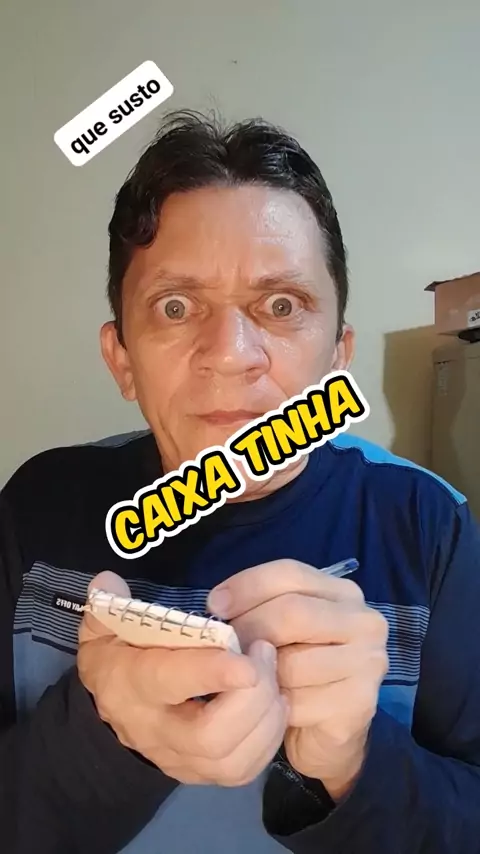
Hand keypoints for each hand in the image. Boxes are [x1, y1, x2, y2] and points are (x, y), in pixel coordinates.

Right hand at [77, 571, 287, 786]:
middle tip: (266, 653)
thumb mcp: (105, 624)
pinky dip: (269, 739)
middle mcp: (156, 730)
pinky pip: (245, 771)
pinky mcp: (202, 773)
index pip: (171, 683)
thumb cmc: (118, 653)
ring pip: (233, 761)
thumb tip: (110, 581)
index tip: (246, 660)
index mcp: (132, 685)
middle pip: (211, 737)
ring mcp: (180, 759)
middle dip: (252, 697)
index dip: (211, 673)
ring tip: (274, 675)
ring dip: (267, 718)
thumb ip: (108, 602)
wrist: (112, 706)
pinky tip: (274, 704)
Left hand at [207, 560, 388, 799]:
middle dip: (248, 628)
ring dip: (260, 676)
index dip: (247, 585)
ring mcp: (368, 662)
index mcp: (343, 593)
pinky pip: (299, 701)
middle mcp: (364, 621)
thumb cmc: (296, 672)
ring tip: (246, 681)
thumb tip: (219, 607)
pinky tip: (268, 709)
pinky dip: (274, 708)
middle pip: (293, 612)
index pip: (290, 573)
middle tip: (223, 649)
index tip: (214, 606)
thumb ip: (260, 609)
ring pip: (293, 662)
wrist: (325, 734)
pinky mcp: (361, 702)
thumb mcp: (279, 631)